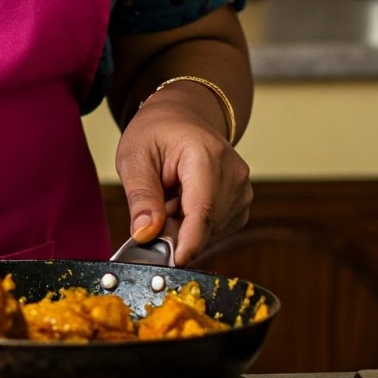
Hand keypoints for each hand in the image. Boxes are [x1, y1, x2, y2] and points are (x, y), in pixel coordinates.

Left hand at [113, 84, 251, 265]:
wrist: (183, 114)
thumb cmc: (156, 131)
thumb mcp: (134, 156)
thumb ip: (140, 196)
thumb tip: (145, 234)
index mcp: (207, 156)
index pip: (203, 213)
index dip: (187, 244)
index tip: (171, 263)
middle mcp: (234, 174)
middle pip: (205, 227)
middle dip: (174, 228)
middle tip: (155, 203)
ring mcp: (243, 189)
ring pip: (210, 232)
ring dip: (184, 225)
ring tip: (169, 195)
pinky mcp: (243, 202)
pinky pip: (216, 229)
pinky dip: (195, 223)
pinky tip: (183, 201)